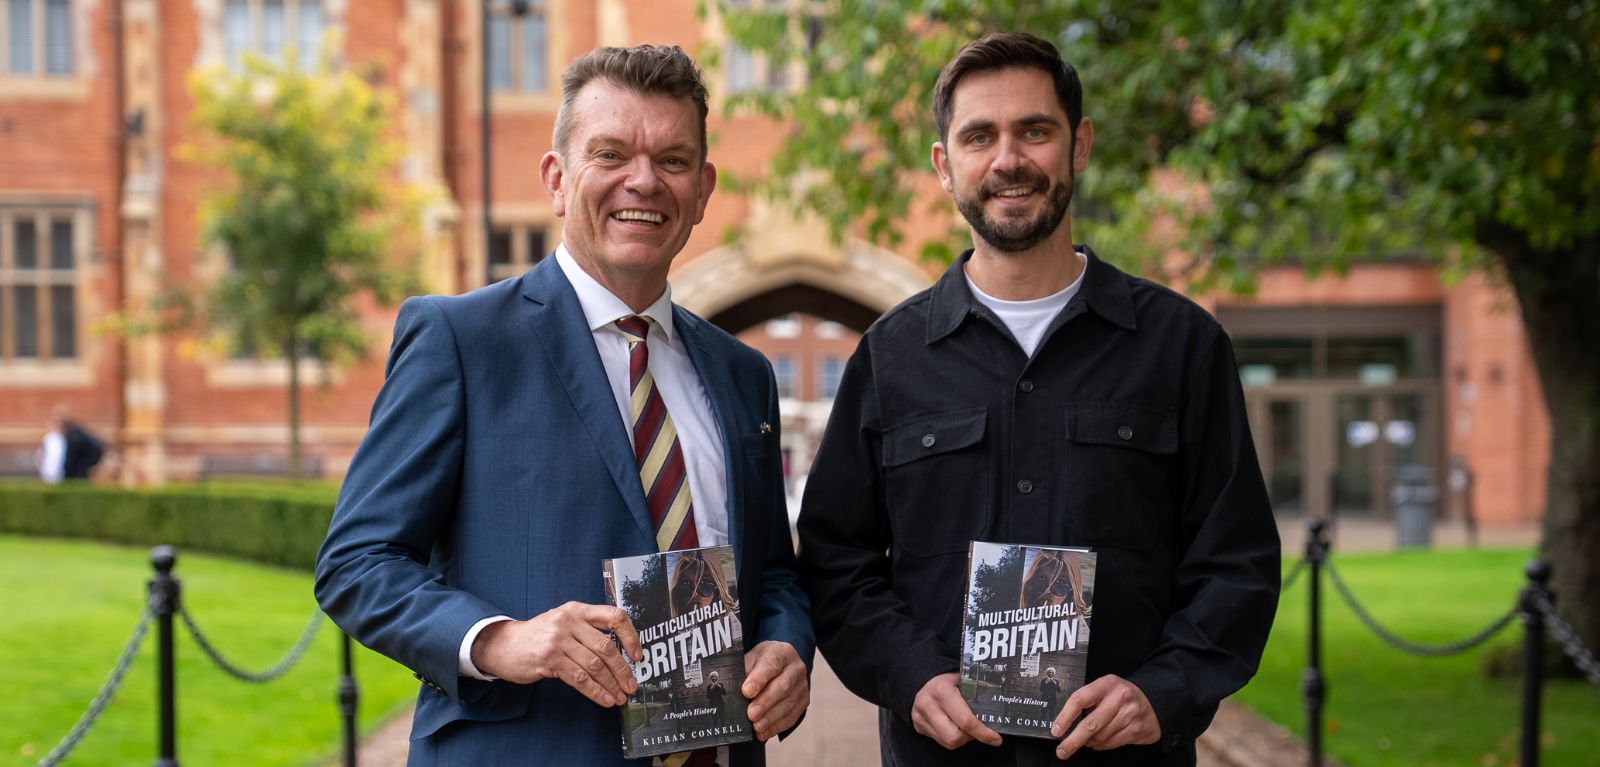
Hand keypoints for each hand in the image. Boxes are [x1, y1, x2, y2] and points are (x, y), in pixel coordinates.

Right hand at [470, 601, 641, 706]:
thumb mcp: (563, 622)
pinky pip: (579, 678)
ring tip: (619, 696)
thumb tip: (619, 655)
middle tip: (631, 685)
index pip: (614, 616)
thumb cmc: (538, 636)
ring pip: (594, 665)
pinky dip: (595, 691)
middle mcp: (569, 621)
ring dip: (610, 684)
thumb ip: (587, 630)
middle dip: (622, 670)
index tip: (637, 655)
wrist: (503, 644)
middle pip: (606, 647)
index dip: (630, 636)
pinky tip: (603, 699)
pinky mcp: (549, 659)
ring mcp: (558, 640)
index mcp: (577, 609)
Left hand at [741, 641, 808, 740]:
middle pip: (783, 686)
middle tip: (750, 714)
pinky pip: (792, 716)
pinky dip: (776, 726)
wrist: (782, 664)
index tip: (746, 691)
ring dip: (771, 718)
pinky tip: (763, 732)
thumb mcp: (751, 658)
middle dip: (765, 702)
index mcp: (781, 652)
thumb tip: (732, 690)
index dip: (759, 679)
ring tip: (756, 726)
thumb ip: (744, 671)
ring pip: (788, 704)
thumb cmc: (761, 663)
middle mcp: (796, 667)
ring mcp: (802, 685)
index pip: (771, 664)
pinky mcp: (804, 701)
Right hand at [910, 672, 1001, 749]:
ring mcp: (920, 718)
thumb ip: (978, 694)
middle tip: (979, 729)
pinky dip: (952, 737)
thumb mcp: (964, 680)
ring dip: (962, 738)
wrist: (923, 679)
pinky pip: (940, 741)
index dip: (983, 733)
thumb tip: (999, 710)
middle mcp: (928, 705)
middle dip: (971, 736)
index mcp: (942, 692)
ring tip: (966, 726)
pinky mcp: (918, 726)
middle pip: (955, 737)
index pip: (966, 721)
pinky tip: (955, 726)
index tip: (996, 738)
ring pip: (948, 742)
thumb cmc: (948, 680)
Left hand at [1050, 674, 1160, 759]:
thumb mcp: (1105, 688)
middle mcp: (1119, 698)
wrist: (1154, 701)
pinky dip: (1100, 745)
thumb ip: (1088, 700)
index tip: (1056, 730)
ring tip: (1084, 740)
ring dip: (1088, 742)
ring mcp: (1129, 715)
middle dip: (1073, 741)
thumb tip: (1064, 722)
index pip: (1080, 699)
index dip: (1065, 717)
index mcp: (1107, 684)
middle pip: (1090, 724)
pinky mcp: (1136, 730)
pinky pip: (1111, 743)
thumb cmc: (1122, 695)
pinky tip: (1098, 741)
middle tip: (1062, 750)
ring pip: (1100, 737)